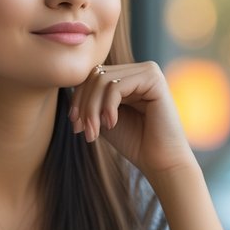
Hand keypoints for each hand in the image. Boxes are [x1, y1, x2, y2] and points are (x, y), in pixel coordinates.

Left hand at [69, 61, 196, 177]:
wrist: (160, 161)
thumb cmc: (134, 142)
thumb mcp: (102, 117)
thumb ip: (90, 100)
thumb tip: (68, 86)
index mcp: (128, 76)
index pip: (92, 76)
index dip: (79, 99)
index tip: (75, 126)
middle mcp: (138, 69)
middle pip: (95, 75)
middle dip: (84, 105)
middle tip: (83, 131)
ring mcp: (148, 70)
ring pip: (102, 80)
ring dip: (92, 109)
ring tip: (94, 132)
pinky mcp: (154, 78)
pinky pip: (116, 86)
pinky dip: (107, 107)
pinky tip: (111, 124)